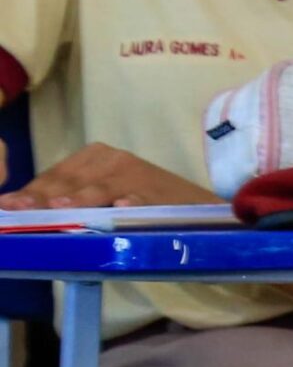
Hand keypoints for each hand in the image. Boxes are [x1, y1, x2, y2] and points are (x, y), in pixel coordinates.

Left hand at [0, 144, 217, 209]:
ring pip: (98, 189)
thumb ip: (73, 198)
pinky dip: (129, 203)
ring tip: (57, 208)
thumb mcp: (106, 195)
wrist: (200, 209)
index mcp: (95, 156)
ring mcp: (136, 174)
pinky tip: (119, 208)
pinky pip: (139, 198)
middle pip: (69, 181)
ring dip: (78, 200)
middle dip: (41, 199)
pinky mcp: (159, 191)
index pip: (54, 175)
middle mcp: (113, 158)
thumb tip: (28, 209)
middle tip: (17, 211)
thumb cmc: (144, 203)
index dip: (29, 192)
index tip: (7, 206)